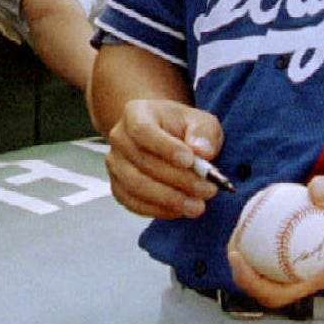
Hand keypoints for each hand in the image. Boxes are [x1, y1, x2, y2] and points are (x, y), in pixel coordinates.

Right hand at [104, 98, 224, 219]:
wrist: (165, 138)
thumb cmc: (182, 128)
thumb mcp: (201, 122)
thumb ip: (204, 133)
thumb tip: (202, 151)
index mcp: (136, 113)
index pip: (143, 130)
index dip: (165, 148)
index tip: (190, 161)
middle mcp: (120, 137)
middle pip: (142, 162)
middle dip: (178, 180)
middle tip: (208, 190)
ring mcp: (116, 164)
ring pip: (136, 185)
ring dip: (169, 199)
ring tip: (197, 205)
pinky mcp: (118, 186)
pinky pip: (133, 203)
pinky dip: (158, 210)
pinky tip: (180, 210)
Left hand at [227, 173, 323, 308]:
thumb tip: (313, 190)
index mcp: (321, 276)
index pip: (279, 295)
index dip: (251, 283)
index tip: (236, 256)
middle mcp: (310, 272)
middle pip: (266, 284)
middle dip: (242, 270)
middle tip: (232, 241)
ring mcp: (306, 259)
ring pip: (269, 265)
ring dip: (249, 251)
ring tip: (238, 226)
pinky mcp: (304, 243)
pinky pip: (276, 242)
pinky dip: (262, 230)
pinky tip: (255, 207)